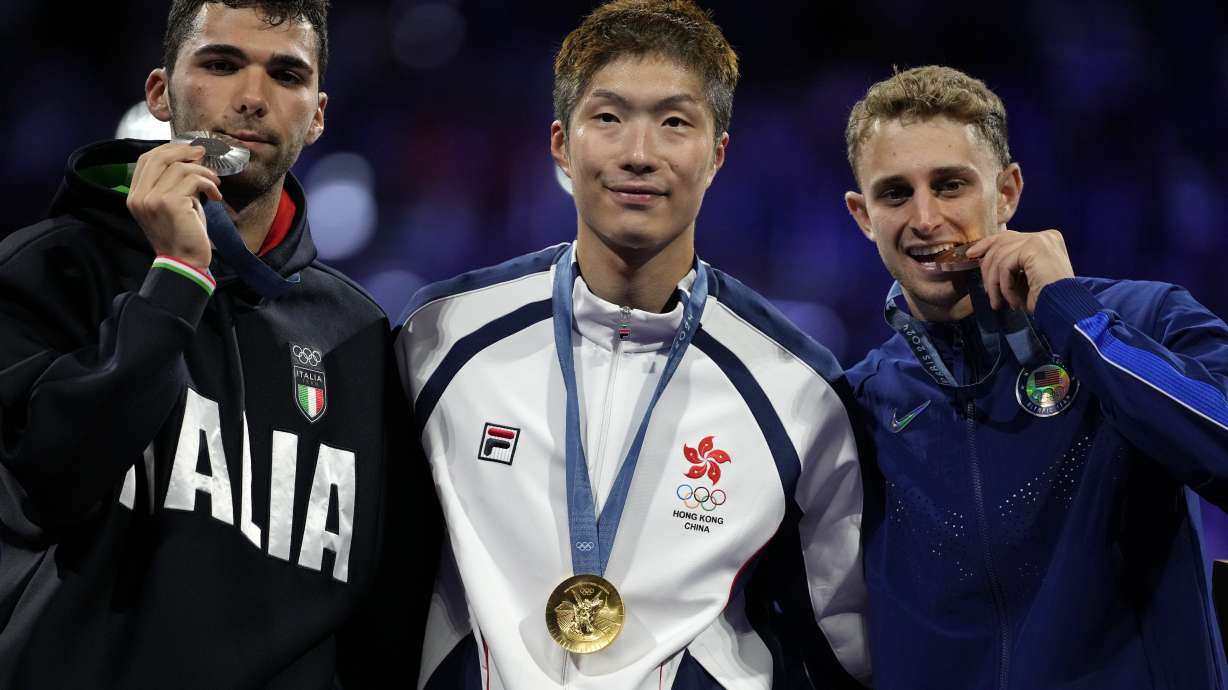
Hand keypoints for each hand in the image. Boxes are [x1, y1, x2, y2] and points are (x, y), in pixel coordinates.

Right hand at [126, 143, 222, 270]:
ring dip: (203, 172)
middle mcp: (139, 196)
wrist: (185, 262)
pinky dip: (209, 184)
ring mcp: (153, 199)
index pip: (146, 160)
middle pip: (159, 157)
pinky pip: (193, 180)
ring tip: (215, 183)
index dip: (168, 149)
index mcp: (135, 196)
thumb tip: (190, 159)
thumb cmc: (183, 234)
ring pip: (180, 167)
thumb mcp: (172, 204)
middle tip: (203, 153)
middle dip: (184, 151)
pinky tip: (216, 195)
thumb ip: (173, 183)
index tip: (188, 150)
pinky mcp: (170, 203)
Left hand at [964, 229, 1073, 313]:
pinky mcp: (1035, 247)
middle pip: (1002, 243)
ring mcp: (1041, 239)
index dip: (987, 244)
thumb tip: (981, 258)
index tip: (971, 255)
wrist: (1065, 308)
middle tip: (987, 291)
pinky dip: (1004, 286)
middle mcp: (1045, 235)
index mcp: (1046, 239)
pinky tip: (1011, 301)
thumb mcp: (1024, 277)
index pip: (1009, 236)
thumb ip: (1009, 264)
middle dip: (987, 267)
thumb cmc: (1047, 298)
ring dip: (995, 284)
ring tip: (998, 302)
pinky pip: (1006, 266)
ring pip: (1000, 256)